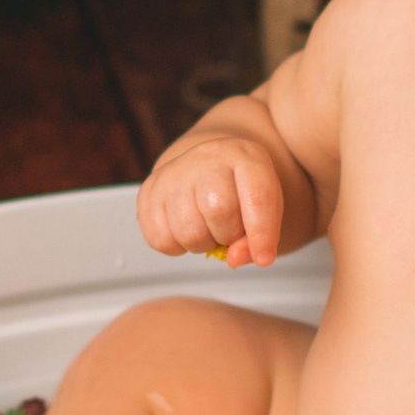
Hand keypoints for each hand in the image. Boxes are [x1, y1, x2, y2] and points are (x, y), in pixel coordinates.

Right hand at [137, 134, 284, 265]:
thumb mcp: (266, 207)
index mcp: (245, 156)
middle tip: (228, 230)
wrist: (206, 164)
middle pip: (220, 213)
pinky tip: (185, 228)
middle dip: (228, 236)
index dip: (262, 234)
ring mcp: (173, 173)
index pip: (257, 197)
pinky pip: (160, 239)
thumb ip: (261, 238)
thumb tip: (233, 259)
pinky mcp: (148, 191)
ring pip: (189, 232)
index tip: (264, 258)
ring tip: (207, 228)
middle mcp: (207, 158)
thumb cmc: (239, 190)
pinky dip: (176, 246)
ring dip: (202, 244)